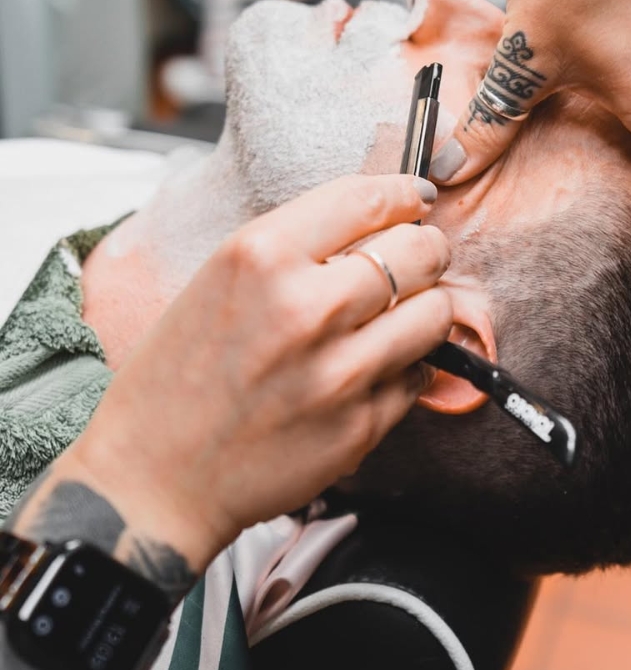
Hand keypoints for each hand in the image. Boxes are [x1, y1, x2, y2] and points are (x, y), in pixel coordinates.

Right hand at [69, 174, 451, 568]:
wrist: (155, 476)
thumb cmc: (179, 375)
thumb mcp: (220, 277)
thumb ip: (298, 243)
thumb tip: (380, 217)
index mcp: (262, 256)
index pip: (370, 198)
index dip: (405, 193)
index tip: (415, 199)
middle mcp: (307, 308)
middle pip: (420, 251)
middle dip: (426, 248)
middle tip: (419, 255)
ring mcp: (341, 372)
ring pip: (436, 312)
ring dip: (427, 305)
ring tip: (402, 312)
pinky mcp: (362, 426)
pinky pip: (419, 374)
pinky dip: (406, 365)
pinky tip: (372, 368)